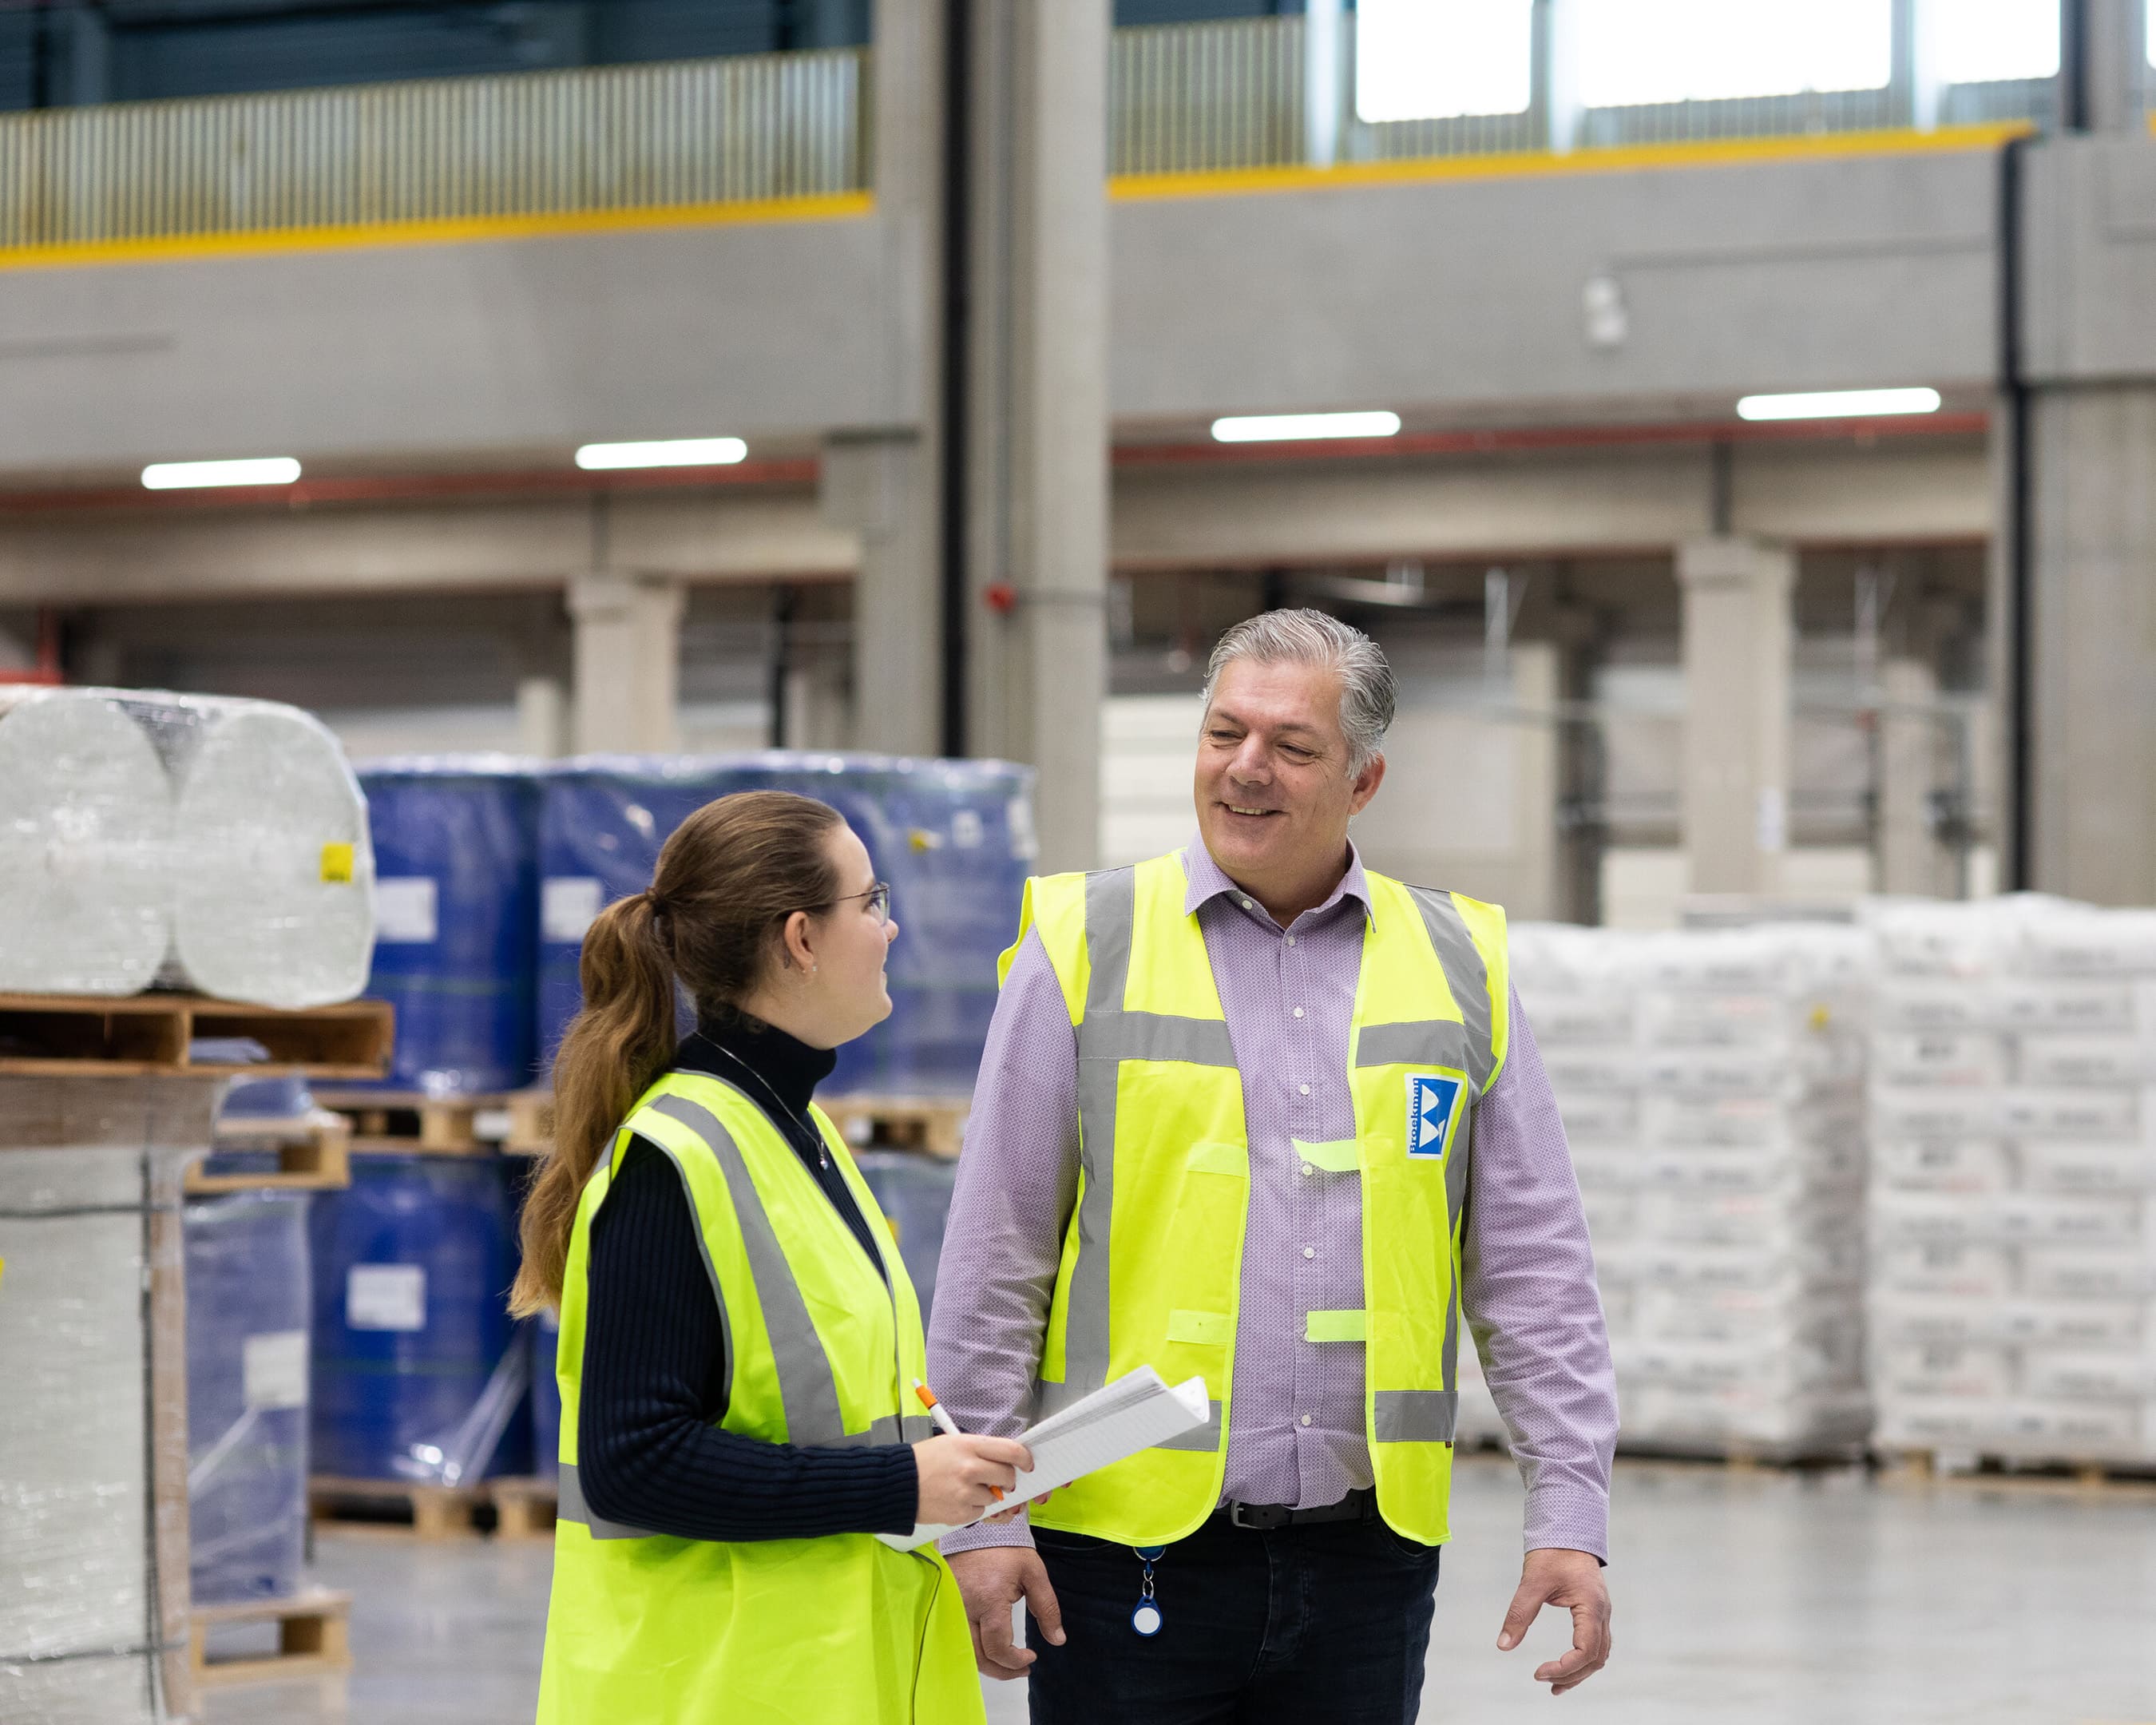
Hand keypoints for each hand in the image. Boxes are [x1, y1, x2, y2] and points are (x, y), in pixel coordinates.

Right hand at [914, 1434, 1031, 1526]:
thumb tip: (1005, 1460)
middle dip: (1007, 1480)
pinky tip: (956, 1500)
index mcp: (970, 1446)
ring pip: (995, 1497)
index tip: (1026, 1464)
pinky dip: (973, 1508)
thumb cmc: (923, 1462)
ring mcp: (966, 1493)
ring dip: (986, 1495)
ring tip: (964, 1488)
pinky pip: (980, 1512)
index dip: (1024, 1459)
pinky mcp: (961, 1513)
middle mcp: (971, 1468)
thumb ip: (980, 1451)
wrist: (896, 1484)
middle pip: (1008, 1476)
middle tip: (999, 1480)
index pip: (1011, 1450)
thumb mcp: (951, 1444)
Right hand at [947, 1545, 1064, 1679]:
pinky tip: (990, 1651)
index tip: (1032, 1656)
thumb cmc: (1005, 1549)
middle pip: (978, 1656)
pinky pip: (956, 1639)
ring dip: (988, 1665)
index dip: (1015, 1660)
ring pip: (965, 1652)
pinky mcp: (944, 1608)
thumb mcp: (1033, 1573)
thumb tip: (1057, 1639)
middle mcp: (965, 1608)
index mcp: (989, 1599)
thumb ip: (1047, 1607)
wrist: (978, 1530)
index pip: (998, 1646)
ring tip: (1008, 1664)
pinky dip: (974, 1651)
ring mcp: (951, 1609)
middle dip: (1003, 1670)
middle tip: (1022, 1669)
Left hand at [1496, 1547, 1610, 1694]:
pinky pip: (1596, 1644)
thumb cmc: (1552, 1552)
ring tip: (1554, 1685)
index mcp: (1591, 1606)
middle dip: (1570, 1675)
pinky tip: (1566, 1667)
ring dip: (1579, 1672)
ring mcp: (1602, 1613)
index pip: (1585, 1650)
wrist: (1567, 1529)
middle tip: (1543, 1681)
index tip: (1538, 1672)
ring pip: (1599, 1654)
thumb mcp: (1532, 1582)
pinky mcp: (1595, 1612)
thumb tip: (1503, 1645)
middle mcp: (1602, 1613)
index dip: (1564, 1667)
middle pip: (1595, 1658)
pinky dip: (1583, 1660)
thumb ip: (1519, 1614)